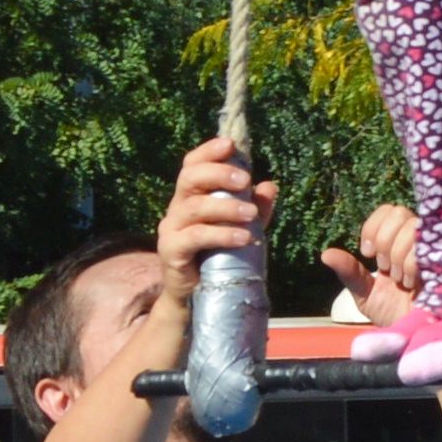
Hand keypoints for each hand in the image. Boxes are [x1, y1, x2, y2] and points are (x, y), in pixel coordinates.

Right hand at [155, 138, 269, 307]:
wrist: (195, 297)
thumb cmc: (216, 257)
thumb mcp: (241, 228)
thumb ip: (254, 208)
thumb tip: (270, 185)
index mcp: (191, 197)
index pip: (192, 164)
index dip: (208, 151)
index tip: (230, 144)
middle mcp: (177, 208)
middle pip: (189, 178)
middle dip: (218, 173)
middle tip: (245, 179)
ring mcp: (171, 229)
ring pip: (194, 207)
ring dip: (226, 206)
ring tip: (252, 214)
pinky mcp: (171, 251)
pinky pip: (195, 237)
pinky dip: (221, 234)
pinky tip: (243, 237)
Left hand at [322, 201, 425, 335]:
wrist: (414, 337)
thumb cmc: (394, 315)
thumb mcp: (365, 294)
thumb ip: (349, 272)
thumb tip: (325, 254)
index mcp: (399, 243)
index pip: (388, 210)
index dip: (374, 227)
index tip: (368, 253)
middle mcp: (419, 241)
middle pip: (400, 213)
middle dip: (386, 241)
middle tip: (386, 269)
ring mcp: (435, 249)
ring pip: (413, 228)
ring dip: (399, 256)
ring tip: (402, 281)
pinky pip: (428, 246)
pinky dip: (413, 264)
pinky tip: (414, 284)